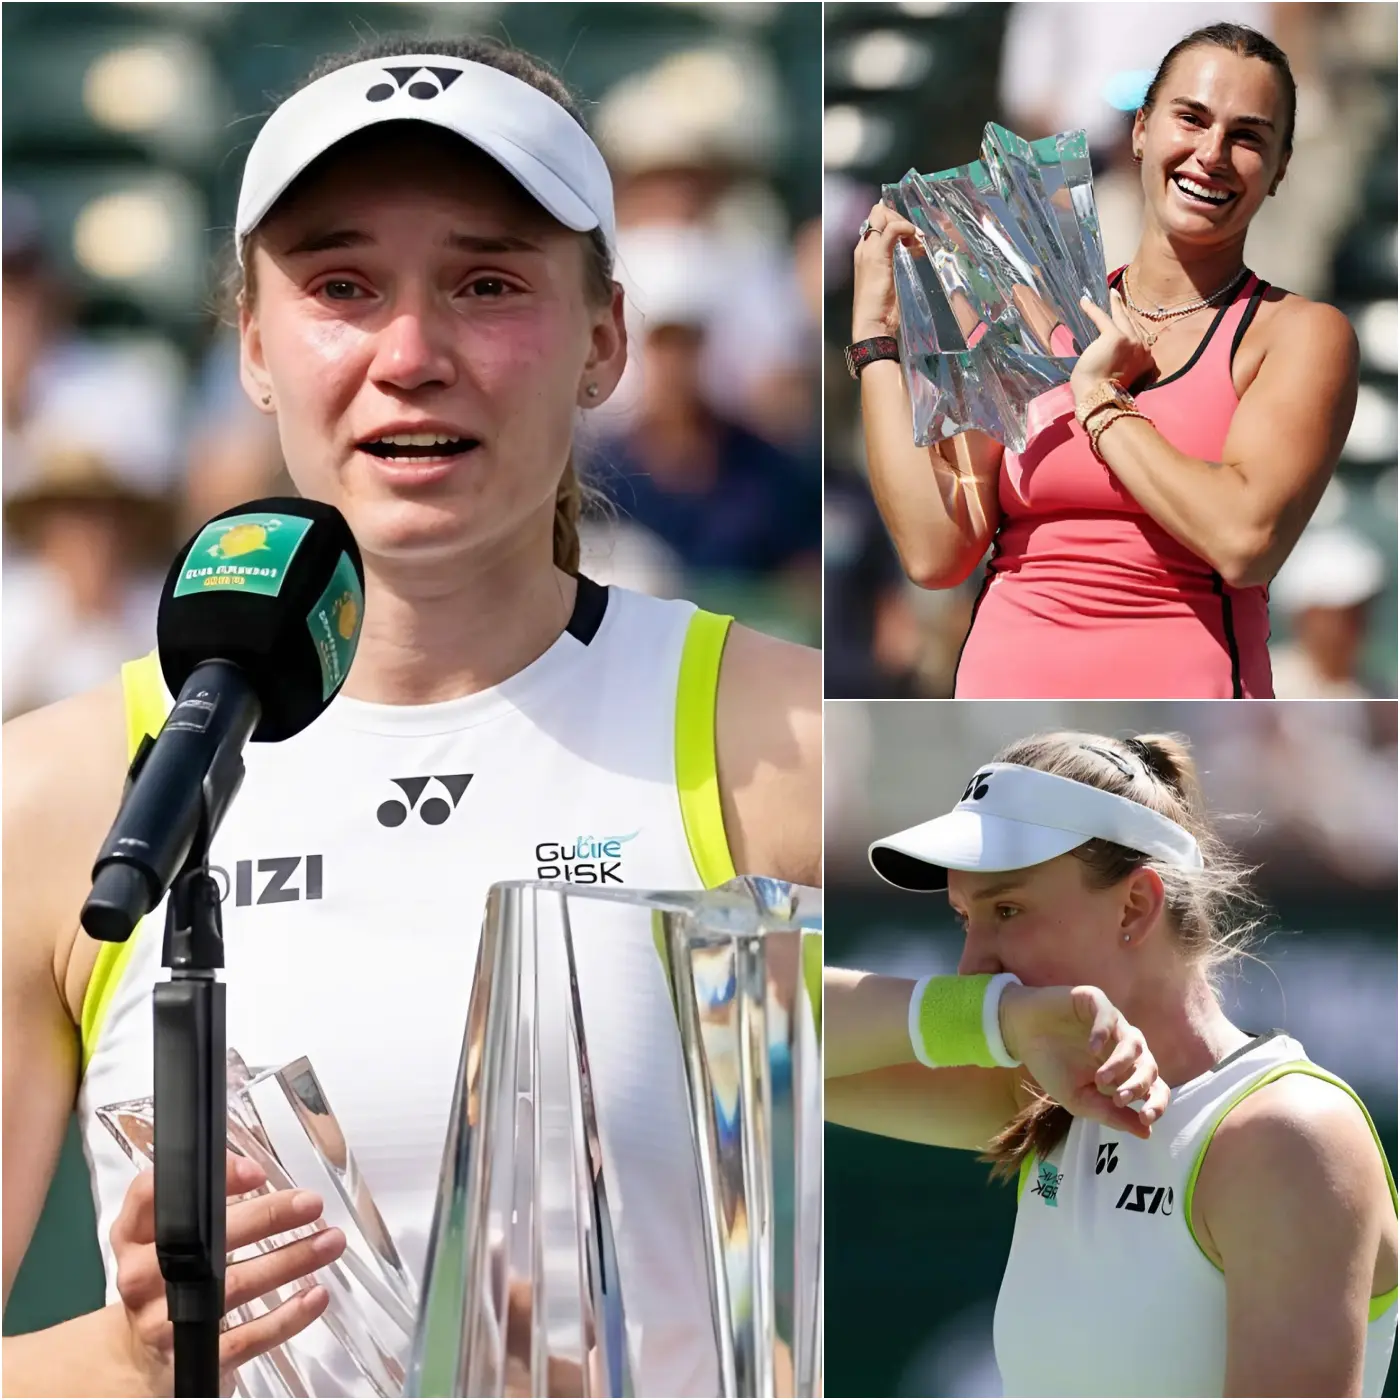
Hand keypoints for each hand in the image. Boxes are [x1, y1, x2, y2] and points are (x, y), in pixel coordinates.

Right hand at [112, 1153, 345, 1394]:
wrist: (140, 1352)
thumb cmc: (167, 1275)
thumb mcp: (166, 1232)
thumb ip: (203, 1199)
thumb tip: (254, 1170)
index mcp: (133, 1236)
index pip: (153, 1196)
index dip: (207, 1181)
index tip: (256, 1173)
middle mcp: (142, 1278)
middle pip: (205, 1242)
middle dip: (267, 1218)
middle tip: (310, 1203)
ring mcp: (163, 1322)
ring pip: (232, 1287)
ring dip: (289, 1262)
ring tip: (329, 1241)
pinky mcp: (189, 1360)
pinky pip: (244, 1339)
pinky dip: (285, 1317)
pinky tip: (314, 1296)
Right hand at [851, 202, 922, 342]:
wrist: (871, 323)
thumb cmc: (879, 307)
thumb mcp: (886, 278)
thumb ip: (890, 261)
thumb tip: (902, 247)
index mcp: (863, 251)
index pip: (875, 220)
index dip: (893, 220)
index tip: (909, 236)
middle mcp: (863, 247)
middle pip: (879, 213)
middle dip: (900, 218)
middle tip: (915, 237)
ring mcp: (869, 251)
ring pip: (884, 216)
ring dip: (905, 223)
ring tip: (917, 241)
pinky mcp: (878, 256)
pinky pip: (892, 228)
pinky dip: (906, 227)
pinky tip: (914, 239)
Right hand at [1000, 983, 1169, 1138]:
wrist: (1020, 1033)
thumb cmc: (1051, 1065)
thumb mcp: (1078, 1098)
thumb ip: (1109, 1114)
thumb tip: (1146, 1133)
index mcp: (1124, 1071)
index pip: (1154, 1087)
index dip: (1156, 1103)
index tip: (1145, 1119)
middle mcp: (1124, 1046)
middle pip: (1149, 1066)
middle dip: (1138, 1086)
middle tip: (1120, 1100)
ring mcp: (1112, 1023)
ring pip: (1134, 1042)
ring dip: (1121, 1064)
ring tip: (1101, 1079)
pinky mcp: (1095, 1002)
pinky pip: (1109, 1016)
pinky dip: (1104, 1033)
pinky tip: (1091, 1047)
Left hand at [1070, 290, 1154, 404]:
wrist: (1101, 398)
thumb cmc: (1105, 394)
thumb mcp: (1123, 378)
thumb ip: (1123, 364)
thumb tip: (1109, 354)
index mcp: (1146, 360)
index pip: (1138, 338)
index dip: (1131, 326)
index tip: (1126, 318)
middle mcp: (1142, 348)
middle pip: (1132, 324)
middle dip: (1125, 310)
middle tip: (1118, 298)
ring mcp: (1130, 340)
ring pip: (1121, 317)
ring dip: (1115, 305)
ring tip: (1111, 294)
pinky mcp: (1114, 336)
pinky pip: (1102, 318)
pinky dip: (1092, 309)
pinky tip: (1084, 301)